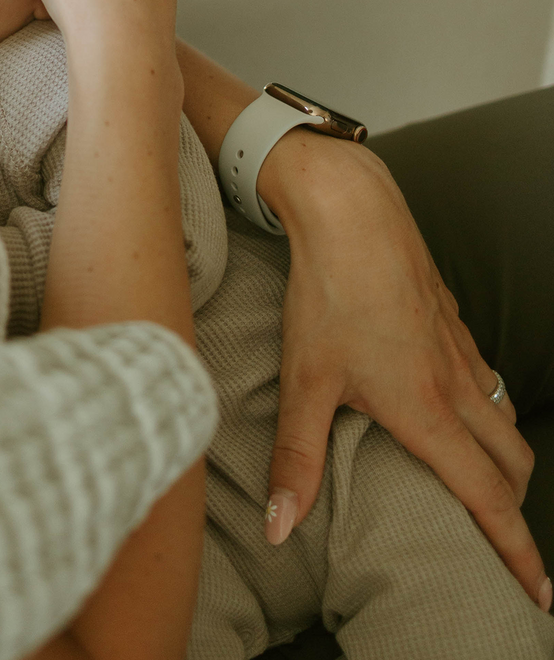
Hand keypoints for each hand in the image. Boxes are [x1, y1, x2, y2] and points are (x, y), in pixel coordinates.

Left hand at [259, 130, 550, 609]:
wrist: (353, 213)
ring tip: (488, 480)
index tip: (541, 594)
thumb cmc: (327, 294)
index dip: (515, 552)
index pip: (486, 499)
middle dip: (515, 506)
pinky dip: (487, 406)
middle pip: (512, 461)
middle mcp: (456, 385)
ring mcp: (459, 347)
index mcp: (427, 411)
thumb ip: (295, 459)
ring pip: (504, 415)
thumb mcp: (304, 382)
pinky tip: (458, 402)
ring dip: (506, 455)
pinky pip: (484, 375)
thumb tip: (279, 529)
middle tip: (507, 540)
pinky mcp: (450, 318)